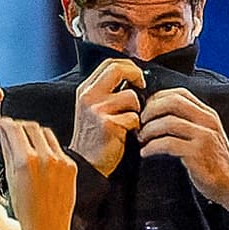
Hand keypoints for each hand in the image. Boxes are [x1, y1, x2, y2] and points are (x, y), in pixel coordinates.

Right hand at [0, 119, 77, 229]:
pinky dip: (48, 149)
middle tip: (14, 132)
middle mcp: (45, 158)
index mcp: (26, 161)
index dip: (6, 123)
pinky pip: (58, 148)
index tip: (2, 124)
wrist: (48, 229)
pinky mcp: (71, 166)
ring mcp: (61, 161)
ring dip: (35, 134)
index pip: (14, 128)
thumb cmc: (27, 210)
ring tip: (28, 145)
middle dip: (21, 126)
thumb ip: (8, 152)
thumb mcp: (11, 180)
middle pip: (32, 126)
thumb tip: (5, 134)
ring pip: (46, 134)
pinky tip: (42, 161)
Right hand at [70, 58, 144, 176]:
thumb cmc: (96, 139)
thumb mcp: (94, 110)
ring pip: (131, 97)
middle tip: (142, 87)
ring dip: (137, 110)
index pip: (109, 63)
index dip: (128, 66)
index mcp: (85, 90)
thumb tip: (134, 77)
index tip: (137, 78)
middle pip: (118, 70)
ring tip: (130, 122)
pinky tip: (128, 135)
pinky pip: (134, 117)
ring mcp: (97, 110)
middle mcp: (88, 96)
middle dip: (136, 75)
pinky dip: (136, 127)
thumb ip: (108, 93)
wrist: (86, 166)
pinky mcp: (108, 125)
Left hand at [138, 88, 228, 209]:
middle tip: (140, 124)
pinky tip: (146, 152)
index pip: (179, 93)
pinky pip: (168, 144)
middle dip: (150, 111)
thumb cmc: (214, 163)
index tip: (146, 111)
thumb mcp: (206, 135)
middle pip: (172, 102)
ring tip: (142, 140)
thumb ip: (190, 122)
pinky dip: (152, 147)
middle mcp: (207, 121)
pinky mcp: (197, 153)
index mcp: (207, 114)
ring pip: (168, 122)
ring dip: (149, 130)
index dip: (157, 99)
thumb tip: (161, 115)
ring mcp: (203, 136)